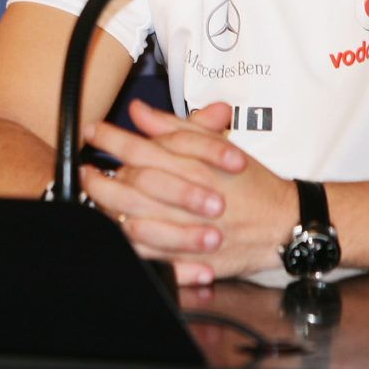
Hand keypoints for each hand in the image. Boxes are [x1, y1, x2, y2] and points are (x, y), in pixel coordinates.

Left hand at [80, 99, 297, 283]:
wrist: (285, 222)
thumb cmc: (252, 182)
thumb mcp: (217, 144)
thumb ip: (175, 127)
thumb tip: (139, 111)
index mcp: (194, 165)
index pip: (142, 148)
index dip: (111, 138)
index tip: (93, 132)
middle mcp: (189, 196)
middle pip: (132, 185)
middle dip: (99, 177)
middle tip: (82, 171)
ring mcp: (190, 230)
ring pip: (136, 220)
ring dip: (107, 209)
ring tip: (92, 200)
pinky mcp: (193, 257)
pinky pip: (152, 254)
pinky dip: (131, 244)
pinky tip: (116, 233)